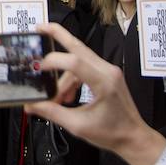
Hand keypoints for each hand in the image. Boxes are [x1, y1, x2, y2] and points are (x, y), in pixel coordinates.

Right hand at [25, 22, 165, 164]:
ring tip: (57, 97)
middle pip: (78, 46)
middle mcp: (108, 71)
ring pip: (77, 60)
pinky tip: (67, 96)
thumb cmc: (112, 133)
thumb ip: (52, 112)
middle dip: (57, 35)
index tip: (38, 69)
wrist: (133, 137)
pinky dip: (71, 78)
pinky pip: (84, 68)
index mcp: (103, 83)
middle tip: (39, 27)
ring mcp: (108, 71)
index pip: (74, 62)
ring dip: (63, 76)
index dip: (53, 62)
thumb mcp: (77, 126)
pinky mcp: (107, 74)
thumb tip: (32, 105)